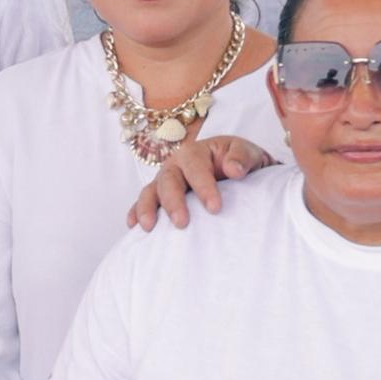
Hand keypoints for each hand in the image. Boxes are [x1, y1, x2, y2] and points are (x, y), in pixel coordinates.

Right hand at [126, 133, 274, 232]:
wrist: (235, 170)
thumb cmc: (239, 162)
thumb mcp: (247, 153)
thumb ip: (241, 157)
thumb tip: (234, 170)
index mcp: (195, 152)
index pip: (196, 169)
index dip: (204, 188)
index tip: (215, 208)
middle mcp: (175, 165)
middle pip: (168, 181)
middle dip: (173, 202)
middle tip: (181, 223)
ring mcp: (164, 181)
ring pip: (151, 191)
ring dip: (147, 208)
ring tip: (149, 227)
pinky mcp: (159, 196)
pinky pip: (142, 203)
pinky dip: (135, 213)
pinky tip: (133, 227)